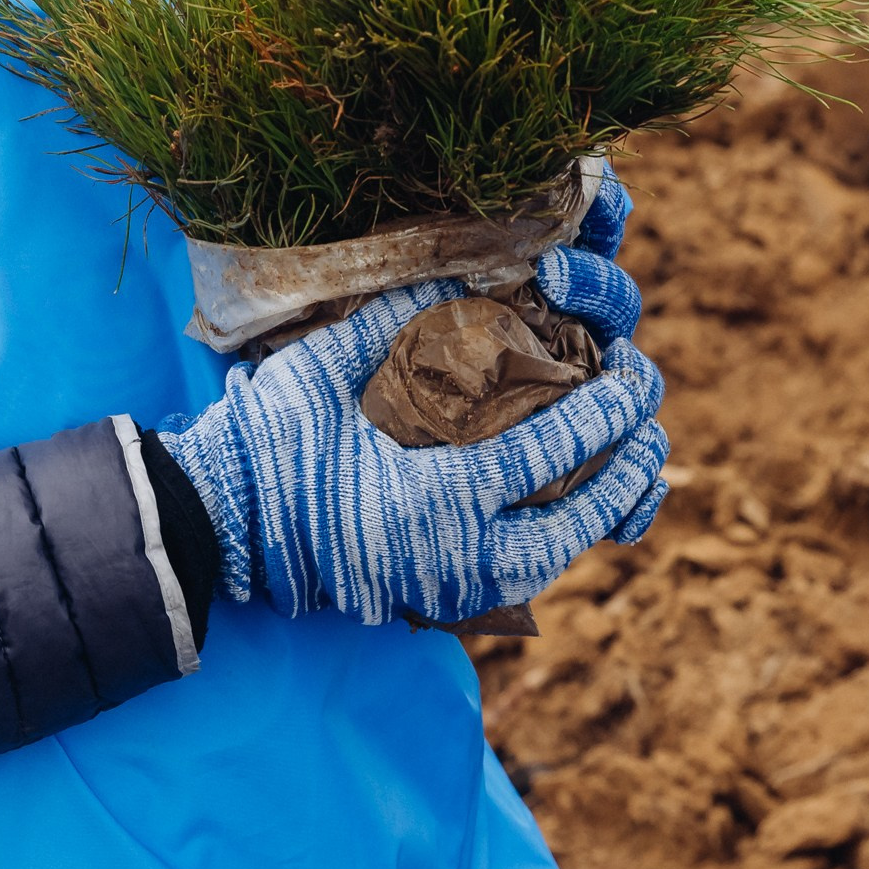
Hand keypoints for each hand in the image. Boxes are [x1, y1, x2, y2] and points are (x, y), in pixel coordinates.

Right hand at [162, 279, 667, 626]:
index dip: (605, 413)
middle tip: (650, 419)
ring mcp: (447, 588)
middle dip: (626, 470)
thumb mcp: (331, 367)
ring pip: (555, 559)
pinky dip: (555, 540)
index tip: (637, 374)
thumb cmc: (271, 440)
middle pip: (574, 524)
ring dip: (600, 512)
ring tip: (631, 466)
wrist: (219, 523)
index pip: (550, 453)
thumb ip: (402, 317)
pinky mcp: (435, 599)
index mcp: (436, 499)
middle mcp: (454, 557)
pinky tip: (571, 503)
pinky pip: (519, 576)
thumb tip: (466, 268)